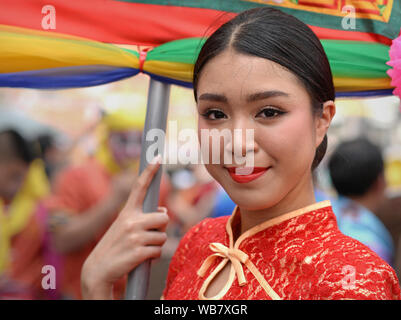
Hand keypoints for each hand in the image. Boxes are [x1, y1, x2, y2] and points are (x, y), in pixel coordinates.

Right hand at [81, 156, 168, 298]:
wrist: (97, 270)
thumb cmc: (115, 247)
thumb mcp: (124, 227)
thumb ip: (142, 217)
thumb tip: (164, 210)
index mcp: (126, 212)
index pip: (139, 187)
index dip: (149, 172)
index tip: (157, 157)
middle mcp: (130, 221)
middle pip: (164, 217)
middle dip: (161, 227)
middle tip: (148, 236)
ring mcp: (134, 236)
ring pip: (163, 236)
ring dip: (156, 245)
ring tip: (141, 248)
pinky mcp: (138, 251)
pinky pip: (159, 251)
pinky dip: (153, 257)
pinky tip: (140, 259)